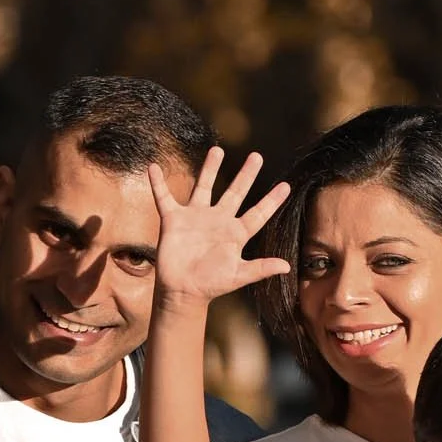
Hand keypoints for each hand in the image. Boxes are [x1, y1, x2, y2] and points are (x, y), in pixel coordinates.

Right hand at [148, 148, 290, 309]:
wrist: (182, 291)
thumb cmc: (211, 285)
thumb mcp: (239, 276)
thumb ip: (261, 268)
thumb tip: (287, 266)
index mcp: (235, 233)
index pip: (258, 213)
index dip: (272, 201)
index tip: (286, 187)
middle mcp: (218, 221)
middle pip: (235, 192)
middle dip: (246, 175)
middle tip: (257, 156)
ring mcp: (196, 217)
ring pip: (204, 186)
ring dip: (210, 168)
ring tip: (217, 150)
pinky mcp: (174, 219)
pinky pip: (165, 197)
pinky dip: (158, 183)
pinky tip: (154, 168)